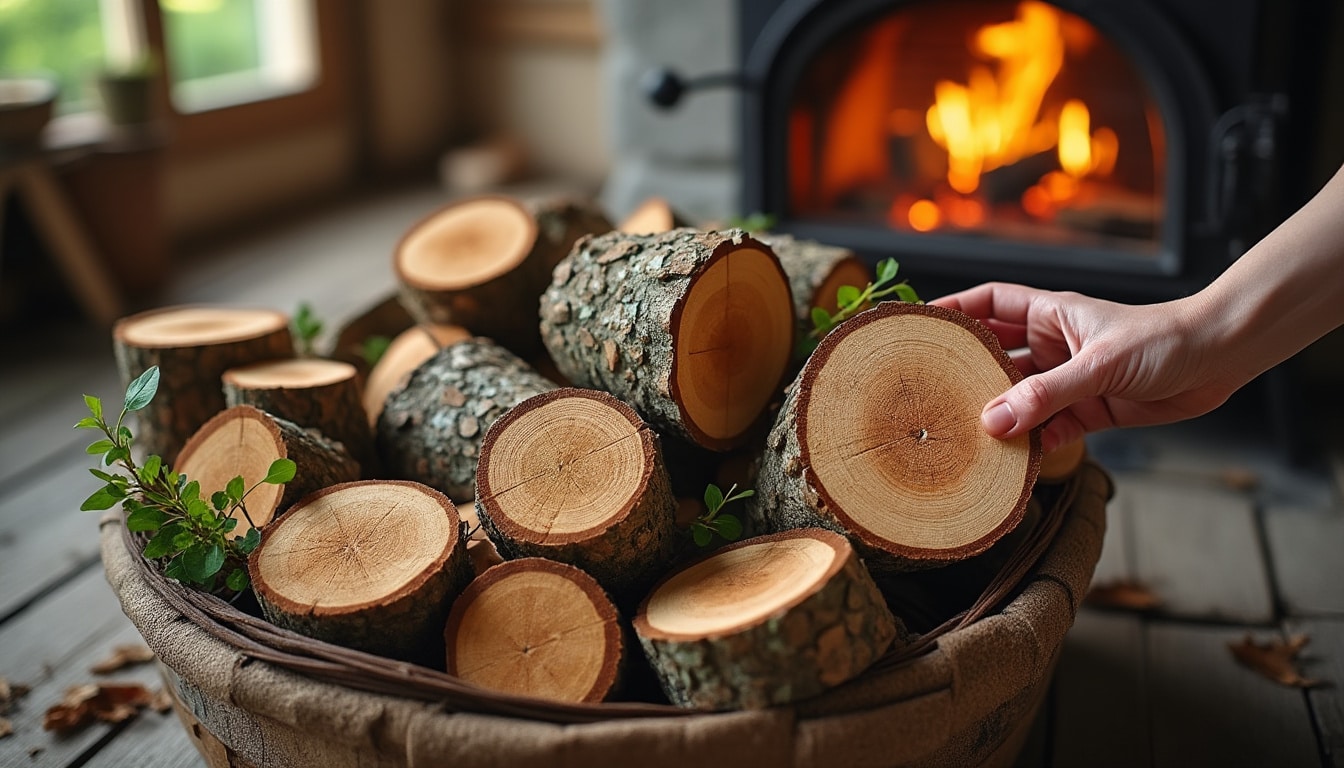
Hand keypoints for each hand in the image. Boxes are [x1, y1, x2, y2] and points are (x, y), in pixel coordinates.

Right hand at [931, 283, 1239, 451]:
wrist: (1220, 360)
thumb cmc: (1165, 339)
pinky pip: (1049, 429)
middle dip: (966, 373)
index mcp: (1052, 314)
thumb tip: (993, 422)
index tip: (921, 326)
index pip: (990, 302)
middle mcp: (1055, 345)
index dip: (954, 310)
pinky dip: (1032, 443)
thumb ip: (1045, 395)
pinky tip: (1013, 458)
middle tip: (930, 392)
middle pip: (996, 355)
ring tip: (963, 434)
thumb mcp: (1098, 365)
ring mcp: (1071, 379)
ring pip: (1020, 398)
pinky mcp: (1090, 410)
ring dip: (998, 415)